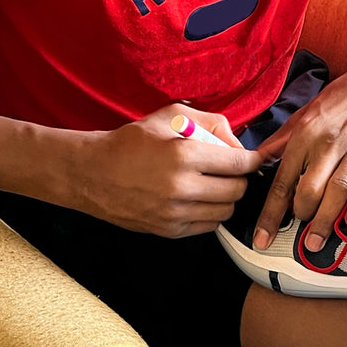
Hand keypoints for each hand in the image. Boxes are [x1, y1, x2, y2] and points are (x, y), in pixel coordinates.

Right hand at [74, 104, 262, 236]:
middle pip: (237, 190)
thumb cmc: (132, 141)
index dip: (252, 160)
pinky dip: (211, 213)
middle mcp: (181, 188)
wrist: (93, 173)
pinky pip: (208, 226)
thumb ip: (211, 123)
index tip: (253, 159)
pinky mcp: (168, 231)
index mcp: (183, 155)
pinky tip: (199, 198)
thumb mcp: (171, 116)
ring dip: (226, 197)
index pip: (238, 164)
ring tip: (212, 183)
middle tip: (230, 170)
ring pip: (225, 211)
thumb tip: (237, 144)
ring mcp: (174, 213)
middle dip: (239, 178)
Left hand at [253, 47, 346, 251]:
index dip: (270, 213)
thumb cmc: (344, 96)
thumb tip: (259, 159)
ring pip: (339, 189)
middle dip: (300, 217)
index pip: (282, 181)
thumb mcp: (306, 112)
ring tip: (316, 241)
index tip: (262, 237)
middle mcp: (329, 143)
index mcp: (306, 134)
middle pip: (309, 189)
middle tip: (297, 232)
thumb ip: (282, 140)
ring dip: (326, 219)